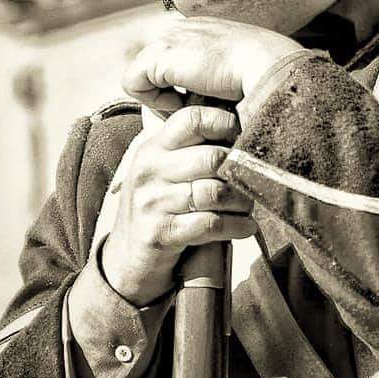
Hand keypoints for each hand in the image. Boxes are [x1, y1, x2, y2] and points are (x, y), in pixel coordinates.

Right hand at [102, 105, 254, 305]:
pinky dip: (237, 226)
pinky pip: (211, 224)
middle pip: (213, 158)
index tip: (240, 137)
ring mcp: (152, 202)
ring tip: (247, 206)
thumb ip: (191, 150)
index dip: (224, 124)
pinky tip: (244, 227)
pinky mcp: (161, 233)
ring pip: (217, 192)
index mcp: (152, 147)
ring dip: (242, 202)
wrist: (127, 257)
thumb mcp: (164, 170)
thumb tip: (241, 133)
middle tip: (251, 182)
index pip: (192, 119)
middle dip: (241, 172)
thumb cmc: (158, 208)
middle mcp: (149, 170)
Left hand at [122, 17, 304, 112]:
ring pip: (143, 79)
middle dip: (169, 94)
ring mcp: (169, 37)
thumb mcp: (238, 74)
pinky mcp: (159, 53)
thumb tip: (200, 100)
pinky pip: (134, 85)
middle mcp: (182, 28)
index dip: (181, 89)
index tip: (204, 103)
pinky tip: (182, 103)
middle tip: (194, 110)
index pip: (172, 63)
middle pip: (154, 71)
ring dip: (163, 100)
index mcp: (202, 30)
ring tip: (191, 107)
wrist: (270, 68)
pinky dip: (154, 102)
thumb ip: (215, 78)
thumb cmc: (264, 79)